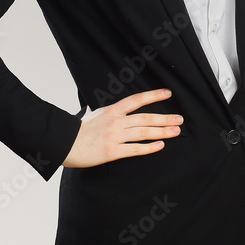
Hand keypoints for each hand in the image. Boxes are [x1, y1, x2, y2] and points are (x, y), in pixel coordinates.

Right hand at [62, 88, 181, 168]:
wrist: (64, 143)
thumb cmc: (76, 130)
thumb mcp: (91, 115)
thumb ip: (102, 112)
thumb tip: (101, 109)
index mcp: (112, 110)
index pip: (137, 99)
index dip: (153, 95)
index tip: (168, 93)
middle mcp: (116, 121)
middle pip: (145, 117)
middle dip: (165, 118)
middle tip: (179, 119)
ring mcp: (115, 136)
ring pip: (144, 131)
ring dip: (162, 131)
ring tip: (176, 131)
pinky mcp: (112, 151)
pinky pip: (135, 148)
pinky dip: (149, 147)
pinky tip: (161, 145)